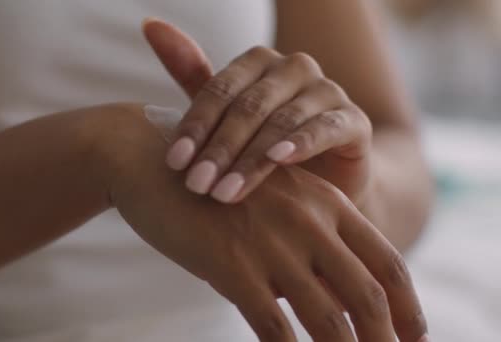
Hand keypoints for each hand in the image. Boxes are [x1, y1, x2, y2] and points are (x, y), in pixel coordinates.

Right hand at [106, 104, 426, 341]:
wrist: (154, 163)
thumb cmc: (216, 187)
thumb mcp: (274, 203)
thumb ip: (306, 246)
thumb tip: (330, 302)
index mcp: (326, 203)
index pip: (386, 262)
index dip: (408, 306)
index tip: (416, 336)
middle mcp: (308, 222)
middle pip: (367, 295)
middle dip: (387, 338)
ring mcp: (272, 243)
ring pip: (328, 319)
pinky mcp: (231, 263)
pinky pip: (273, 326)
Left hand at [143, 19, 371, 203]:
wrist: (323, 178)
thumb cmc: (264, 144)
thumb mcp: (227, 115)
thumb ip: (194, 76)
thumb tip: (149, 24)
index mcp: (258, 63)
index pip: (220, 89)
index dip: (195, 125)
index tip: (174, 163)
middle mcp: (293, 69)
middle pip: (249, 105)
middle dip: (220, 148)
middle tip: (197, 184)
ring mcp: (327, 91)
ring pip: (282, 120)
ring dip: (252, 158)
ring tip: (226, 192)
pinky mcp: (354, 120)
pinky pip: (327, 128)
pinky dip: (303, 142)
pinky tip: (280, 161)